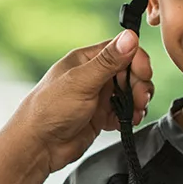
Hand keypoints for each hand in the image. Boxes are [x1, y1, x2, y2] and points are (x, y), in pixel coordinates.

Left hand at [16, 31, 153, 172]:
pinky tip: (128, 122)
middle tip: (140, 99)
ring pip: (130, 92)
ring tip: (135, 113)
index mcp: (86, 60)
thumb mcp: (81, 82)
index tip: (144, 74)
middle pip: (130, 72)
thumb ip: (108, 61)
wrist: (38, 147)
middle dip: (139, 85)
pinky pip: (124, 111)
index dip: (137, 61)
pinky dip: (130, 116)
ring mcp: (98, 96)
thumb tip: (130, 36)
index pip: (121, 50)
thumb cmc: (50, 110)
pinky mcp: (101, 116)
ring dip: (138, 102)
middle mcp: (93, 76)